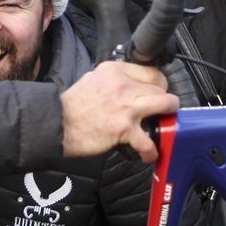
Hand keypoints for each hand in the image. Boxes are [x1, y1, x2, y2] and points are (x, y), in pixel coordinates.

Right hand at [59, 61, 175, 162]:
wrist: (57, 124)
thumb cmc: (71, 105)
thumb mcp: (91, 79)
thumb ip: (111, 79)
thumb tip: (125, 83)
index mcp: (114, 71)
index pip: (151, 71)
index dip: (158, 83)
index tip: (157, 91)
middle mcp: (123, 85)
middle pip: (161, 87)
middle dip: (165, 99)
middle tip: (161, 110)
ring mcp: (125, 106)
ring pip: (165, 104)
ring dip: (169, 117)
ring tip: (166, 126)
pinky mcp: (124, 128)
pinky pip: (148, 141)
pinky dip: (150, 151)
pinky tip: (148, 154)